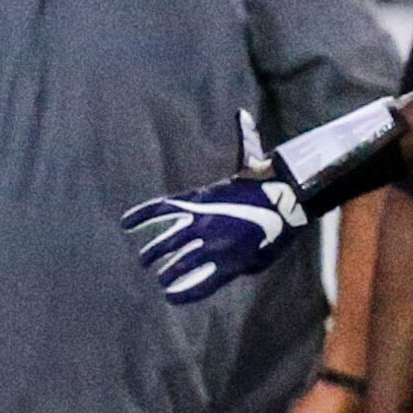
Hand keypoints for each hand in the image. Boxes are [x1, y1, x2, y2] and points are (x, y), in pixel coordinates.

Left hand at [122, 112, 314, 302]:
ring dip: (167, 272)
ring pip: (180, 263)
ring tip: (160, 280)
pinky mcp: (232, 262)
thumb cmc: (273, 181)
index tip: (124, 222)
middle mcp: (201, 222)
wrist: (288, 197)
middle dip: (153, 252)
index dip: (141, 216)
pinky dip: (185, 291)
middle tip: (144, 261)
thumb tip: (244, 116)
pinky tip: (171, 297)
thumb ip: (243, 143)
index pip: (161, 208)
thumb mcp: (252, 161)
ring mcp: (214, 243)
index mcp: (200, 200)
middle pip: (166, 240)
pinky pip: (202, 282)